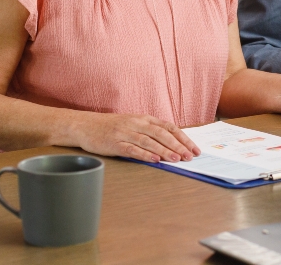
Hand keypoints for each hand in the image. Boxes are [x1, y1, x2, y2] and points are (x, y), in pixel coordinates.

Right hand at [72, 112, 199, 162]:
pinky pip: (132, 149)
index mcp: (144, 119)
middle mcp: (137, 124)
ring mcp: (126, 133)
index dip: (183, 138)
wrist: (86, 125)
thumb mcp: (134, 124)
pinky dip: (144, 154)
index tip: (194, 148)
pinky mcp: (115, 143)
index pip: (169, 127)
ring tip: (176, 159)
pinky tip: (154, 160)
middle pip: (162, 134)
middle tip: (190, 156)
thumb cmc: (113, 127)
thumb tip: (173, 145)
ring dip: (164, 150)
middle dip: (178, 145)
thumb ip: (151, 132)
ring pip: (149, 141)